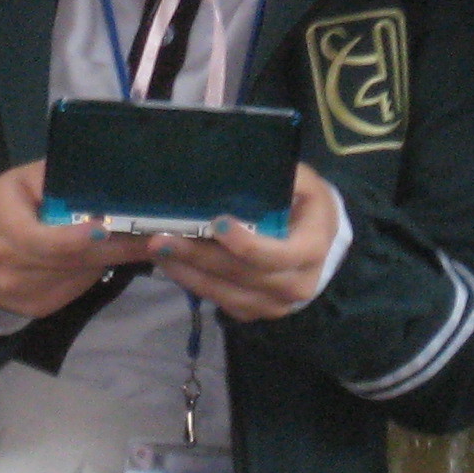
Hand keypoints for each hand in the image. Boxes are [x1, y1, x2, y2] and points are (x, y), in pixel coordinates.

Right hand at [0, 161, 152, 317]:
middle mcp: (6, 266)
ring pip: (78, 276)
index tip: (109, 228)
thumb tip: (101, 178)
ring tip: (133, 242)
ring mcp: (20, 293)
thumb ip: (54, 179)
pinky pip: (75, 290)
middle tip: (150, 237)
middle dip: (113, 249)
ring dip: (108, 260)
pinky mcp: (35, 309)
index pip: (45, 240)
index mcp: (1, 227)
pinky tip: (98, 258)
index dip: (78, 238)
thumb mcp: (20, 181)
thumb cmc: (4, 208)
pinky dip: (92, 273)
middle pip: (70, 261)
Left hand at [147, 164, 342, 322]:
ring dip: (189, 272)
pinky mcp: (253, 311)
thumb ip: (285, 176)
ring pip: (226, 294)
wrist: (317, 241)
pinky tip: (171, 263)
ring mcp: (274, 304)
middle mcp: (296, 284)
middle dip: (200, 257)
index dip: (246, 244)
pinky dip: (193, 282)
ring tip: (157, 250)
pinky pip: (220, 302)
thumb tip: (255, 162)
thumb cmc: (306, 205)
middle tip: (161, 239)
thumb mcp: (305, 184)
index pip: (278, 255)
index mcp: (312, 250)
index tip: (216, 224)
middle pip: (243, 275)